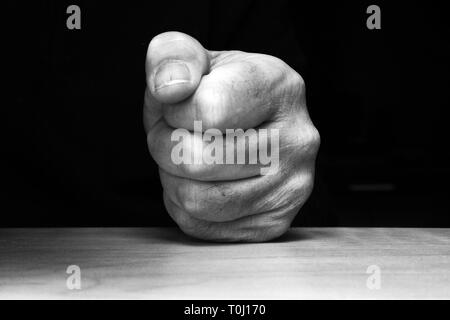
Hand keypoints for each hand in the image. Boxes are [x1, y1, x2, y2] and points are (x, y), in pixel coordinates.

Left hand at [144, 32, 319, 241]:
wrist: (250, 125)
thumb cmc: (219, 93)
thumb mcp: (195, 60)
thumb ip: (172, 56)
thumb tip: (168, 89)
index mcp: (281, 88)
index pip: (206, 111)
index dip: (173, 111)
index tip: (180, 105)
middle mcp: (298, 140)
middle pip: (197, 161)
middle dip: (164, 147)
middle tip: (172, 135)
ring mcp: (291, 187)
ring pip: (196, 201)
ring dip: (171, 178)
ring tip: (185, 157)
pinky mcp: (274, 222)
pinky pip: (201, 225)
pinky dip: (183, 204)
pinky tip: (198, 181)